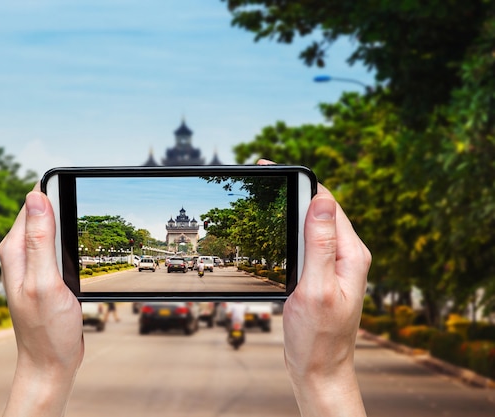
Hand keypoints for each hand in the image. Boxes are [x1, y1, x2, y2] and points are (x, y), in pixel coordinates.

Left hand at [0, 184, 83, 416]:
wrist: (50, 362)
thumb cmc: (47, 329)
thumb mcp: (45, 282)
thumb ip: (40, 240)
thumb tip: (36, 196)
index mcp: (14, 250)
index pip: (32, 202)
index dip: (55, 192)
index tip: (78, 194)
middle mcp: (20, 253)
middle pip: (44, 212)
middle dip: (66, 206)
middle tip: (89, 215)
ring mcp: (33, 264)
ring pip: (54, 229)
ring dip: (71, 225)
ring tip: (90, 232)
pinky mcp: (46, 274)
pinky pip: (59, 247)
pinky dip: (74, 243)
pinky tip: (85, 250)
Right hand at [285, 185, 369, 415]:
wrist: (319, 370)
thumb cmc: (318, 337)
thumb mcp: (316, 288)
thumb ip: (320, 244)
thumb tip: (321, 200)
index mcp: (351, 255)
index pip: (328, 203)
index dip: (301, 181)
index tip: (274, 167)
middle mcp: (346, 256)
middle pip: (319, 210)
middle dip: (293, 190)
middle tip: (263, 176)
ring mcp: (334, 266)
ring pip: (311, 225)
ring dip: (290, 209)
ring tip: (265, 196)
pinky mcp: (321, 275)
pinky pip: (306, 244)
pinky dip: (289, 231)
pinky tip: (274, 229)